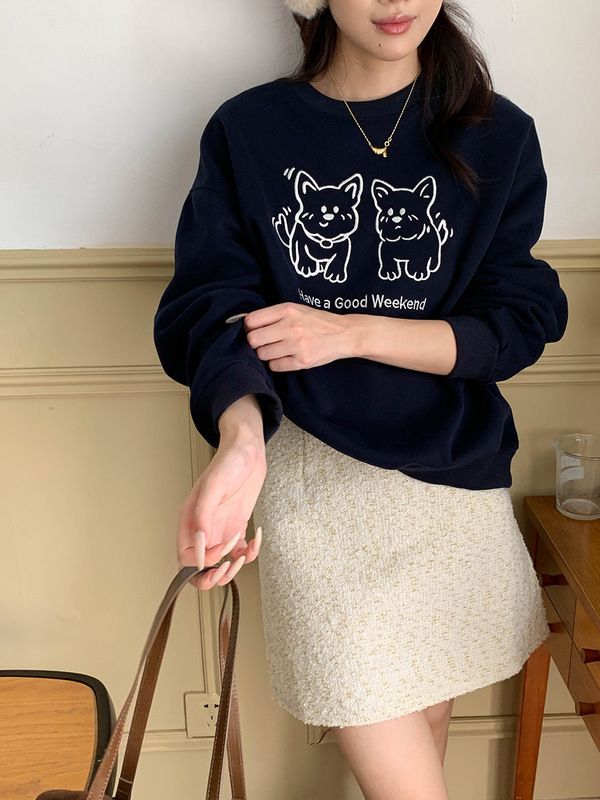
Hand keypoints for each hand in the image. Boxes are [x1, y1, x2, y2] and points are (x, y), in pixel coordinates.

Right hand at [177, 432, 265, 590]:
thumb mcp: (214, 487)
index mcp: (190, 521)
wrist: (248, 450)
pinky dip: (250, 553)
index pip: (185, 557)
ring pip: (220, 564)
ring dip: (232, 568)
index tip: (218, 554)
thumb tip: (198, 548)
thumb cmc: (229, 462)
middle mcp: (204, 529)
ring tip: (243, 556)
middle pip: (199, 568)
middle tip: (227, 569)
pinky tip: (255, 539)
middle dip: (212, 576)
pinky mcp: (237, 528)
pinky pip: (239, 552)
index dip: (200, 564)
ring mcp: (220, 530)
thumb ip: (203, 517)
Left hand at [244, 302, 354, 370]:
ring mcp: (296, 345)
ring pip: (262, 354)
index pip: (251, 321)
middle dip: (255, 342)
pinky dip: (277, 363)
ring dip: (266, 354)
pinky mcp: (302, 361)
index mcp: (287, 310)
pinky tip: (285, 357)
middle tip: (264, 342)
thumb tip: (248, 324)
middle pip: (253, 340)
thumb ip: (274, 315)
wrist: (343, 334)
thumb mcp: (296, 309)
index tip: (254, 330)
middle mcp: (290, 327)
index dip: (248, 327)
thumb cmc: (317, 321)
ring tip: (277, 349)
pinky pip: (275, 366)